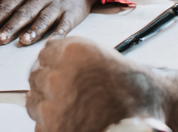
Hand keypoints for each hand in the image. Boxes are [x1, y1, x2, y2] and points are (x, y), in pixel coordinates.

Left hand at [0, 0, 97, 45]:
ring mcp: (56, 5)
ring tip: (23, 41)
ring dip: (33, 30)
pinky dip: (59, 33)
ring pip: (43, 18)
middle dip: (11, 26)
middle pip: (22, 13)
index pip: (5, 7)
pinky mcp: (72, 13)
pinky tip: (53, 42)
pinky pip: (65, 24)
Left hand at [27, 36, 177, 131]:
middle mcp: (58, 77)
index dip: (54, 64)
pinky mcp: (52, 130)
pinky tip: (73, 120)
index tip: (61, 72)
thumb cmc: (128, 88)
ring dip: (47, 104)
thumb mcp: (98, 55)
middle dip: (50, 84)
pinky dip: (51, 124)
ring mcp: (53, 106)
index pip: (44, 54)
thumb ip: (68, 55)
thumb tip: (44, 61)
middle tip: (70, 92)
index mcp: (70, 53)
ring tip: (73, 108)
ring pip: (33, 100)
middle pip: (36, 77)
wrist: (144, 115)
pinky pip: (39, 123)